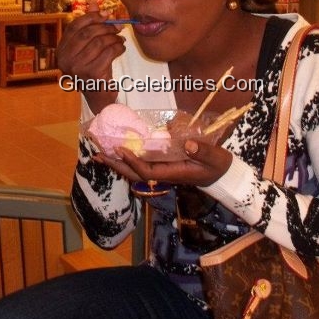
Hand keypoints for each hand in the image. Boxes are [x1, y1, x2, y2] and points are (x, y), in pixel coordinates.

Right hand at [57, 10, 126, 111]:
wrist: (99, 96)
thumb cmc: (94, 69)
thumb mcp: (90, 47)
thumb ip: (90, 26)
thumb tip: (93, 3)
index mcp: (61, 51)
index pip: (74, 27)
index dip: (91, 18)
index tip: (106, 15)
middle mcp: (65, 59)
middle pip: (88, 33)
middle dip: (106, 27)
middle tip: (118, 27)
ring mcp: (77, 68)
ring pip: (99, 42)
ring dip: (114, 38)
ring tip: (120, 39)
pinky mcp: (91, 74)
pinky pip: (108, 53)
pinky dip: (118, 48)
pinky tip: (121, 48)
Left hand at [93, 139, 233, 187]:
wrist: (222, 176)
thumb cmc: (218, 166)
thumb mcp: (215, 157)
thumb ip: (202, 151)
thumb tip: (186, 143)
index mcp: (174, 173)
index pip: (147, 171)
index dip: (133, 162)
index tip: (120, 150)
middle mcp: (164, 175)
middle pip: (135, 173)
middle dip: (116, 165)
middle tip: (97, 156)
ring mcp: (162, 172)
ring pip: (136, 170)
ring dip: (118, 163)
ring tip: (101, 155)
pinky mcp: (163, 167)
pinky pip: (142, 165)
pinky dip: (128, 159)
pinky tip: (119, 152)